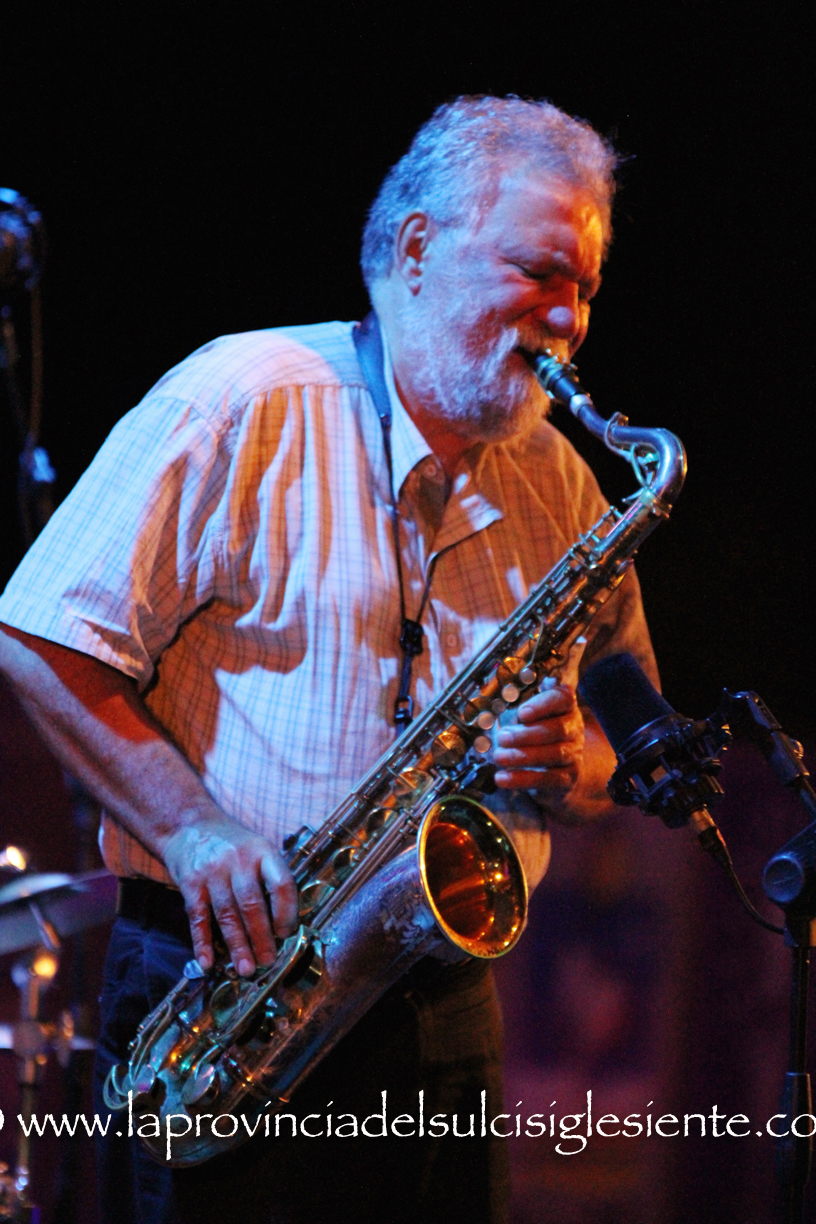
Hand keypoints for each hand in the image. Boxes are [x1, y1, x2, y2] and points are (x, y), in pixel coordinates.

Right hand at [161, 818, 297, 976]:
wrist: (188, 824)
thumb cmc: (231, 843)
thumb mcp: (258, 847)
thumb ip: (270, 877)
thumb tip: (286, 923)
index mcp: (262, 851)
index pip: (281, 883)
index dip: (286, 911)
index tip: (286, 934)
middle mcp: (238, 860)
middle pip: (252, 903)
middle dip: (261, 937)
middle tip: (267, 962)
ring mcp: (212, 871)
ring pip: (226, 914)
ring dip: (237, 945)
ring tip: (245, 969)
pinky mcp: (190, 882)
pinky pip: (198, 917)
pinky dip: (202, 942)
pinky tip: (207, 962)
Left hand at [494, 681, 584, 794]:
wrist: (556, 770)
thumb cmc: (535, 735)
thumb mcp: (526, 718)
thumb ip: (514, 708)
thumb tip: (488, 711)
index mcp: (565, 707)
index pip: (561, 699)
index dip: (542, 705)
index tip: (522, 713)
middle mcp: (573, 729)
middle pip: (557, 729)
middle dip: (526, 734)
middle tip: (502, 737)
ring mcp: (573, 754)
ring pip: (554, 754)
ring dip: (522, 756)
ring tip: (499, 757)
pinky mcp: (567, 778)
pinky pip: (547, 778)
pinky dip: (522, 779)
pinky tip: (502, 778)